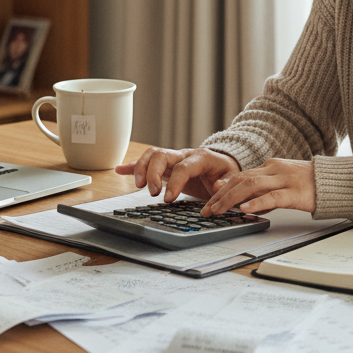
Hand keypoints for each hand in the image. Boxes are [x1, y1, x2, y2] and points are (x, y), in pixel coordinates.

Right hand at [115, 148, 240, 202]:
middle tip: (151, 192)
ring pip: (151, 154)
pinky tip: (119, 169)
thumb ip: (226, 182)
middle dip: (152, 172)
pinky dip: (132, 165)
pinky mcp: (165, 164)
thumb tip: (218, 186)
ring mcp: (173, 158)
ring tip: (137, 186)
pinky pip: (146, 160)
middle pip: (161, 155)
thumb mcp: (232, 177)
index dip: (174, 182)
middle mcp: (183, 154)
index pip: (183, 166)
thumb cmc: (226, 172)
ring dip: (141, 167)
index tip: (168, 199)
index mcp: (200, 157)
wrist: (223, 164)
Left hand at [201, 158, 315, 216]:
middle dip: (220, 195)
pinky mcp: (295, 192)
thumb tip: (241, 201)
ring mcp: (284, 180)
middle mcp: (274, 170)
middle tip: (207, 210)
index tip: (208, 200)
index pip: (239, 176)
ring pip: (251, 186)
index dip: (221, 188)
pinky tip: (245, 209)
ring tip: (218, 210)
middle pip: (240, 180)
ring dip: (231, 199)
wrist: (337, 182)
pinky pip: (272, 197)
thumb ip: (263, 190)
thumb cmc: (310, 185)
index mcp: (270, 167)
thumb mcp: (282, 184)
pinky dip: (256, 203)